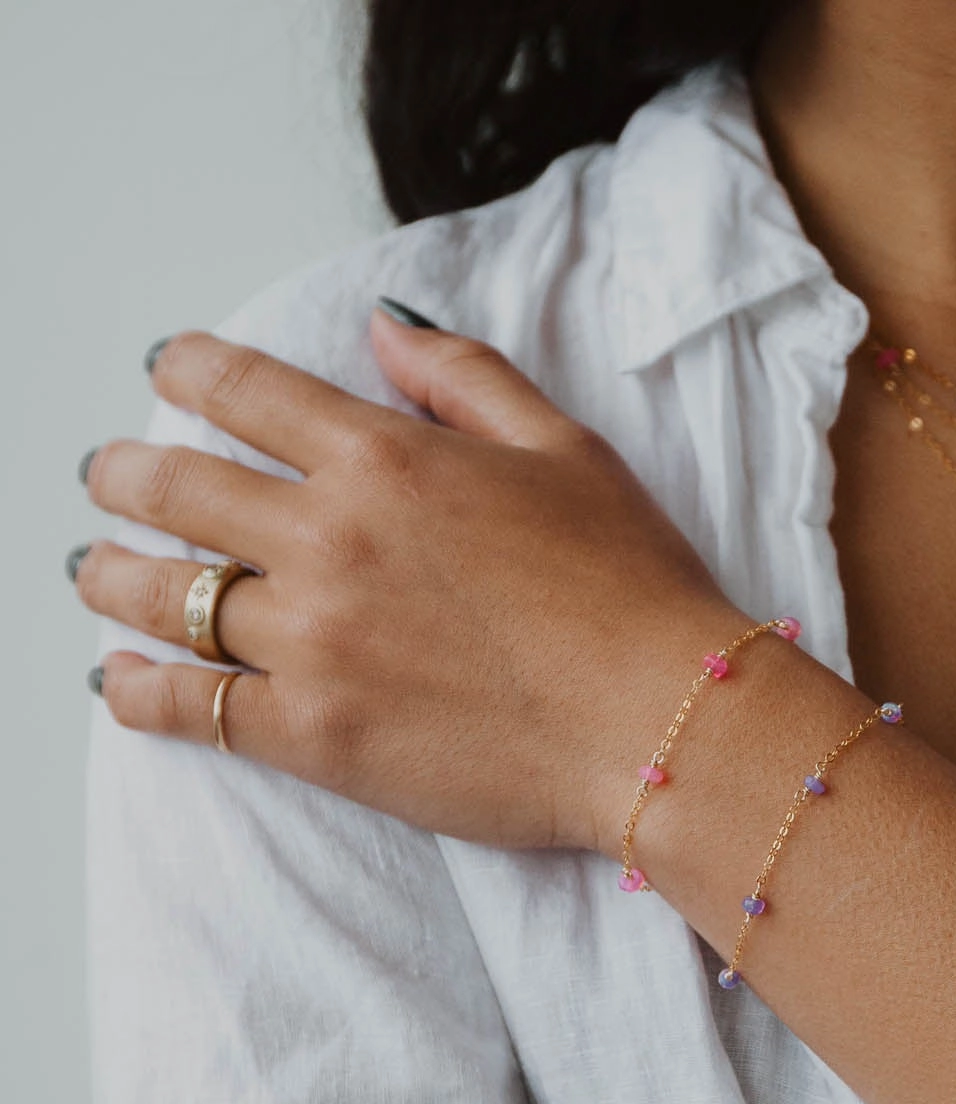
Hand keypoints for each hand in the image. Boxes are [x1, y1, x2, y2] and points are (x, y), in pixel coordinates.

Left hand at [71, 309, 746, 851]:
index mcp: (387, 458)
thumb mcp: (568, 450)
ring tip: (99, 574)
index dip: (186, 368)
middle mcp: (328, 539)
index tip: (167, 371)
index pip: (240, 388)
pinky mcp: (316, 735)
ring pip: (162, 596)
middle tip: (112, 478)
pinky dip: (138, 691)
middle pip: (174, 487)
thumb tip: (380, 324)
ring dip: (111, 577)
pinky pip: (189, 708)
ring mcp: (313, 641)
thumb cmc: (634, 589)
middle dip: (125, 474)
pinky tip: (121, 680)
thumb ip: (464, 378)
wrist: (664, 725)